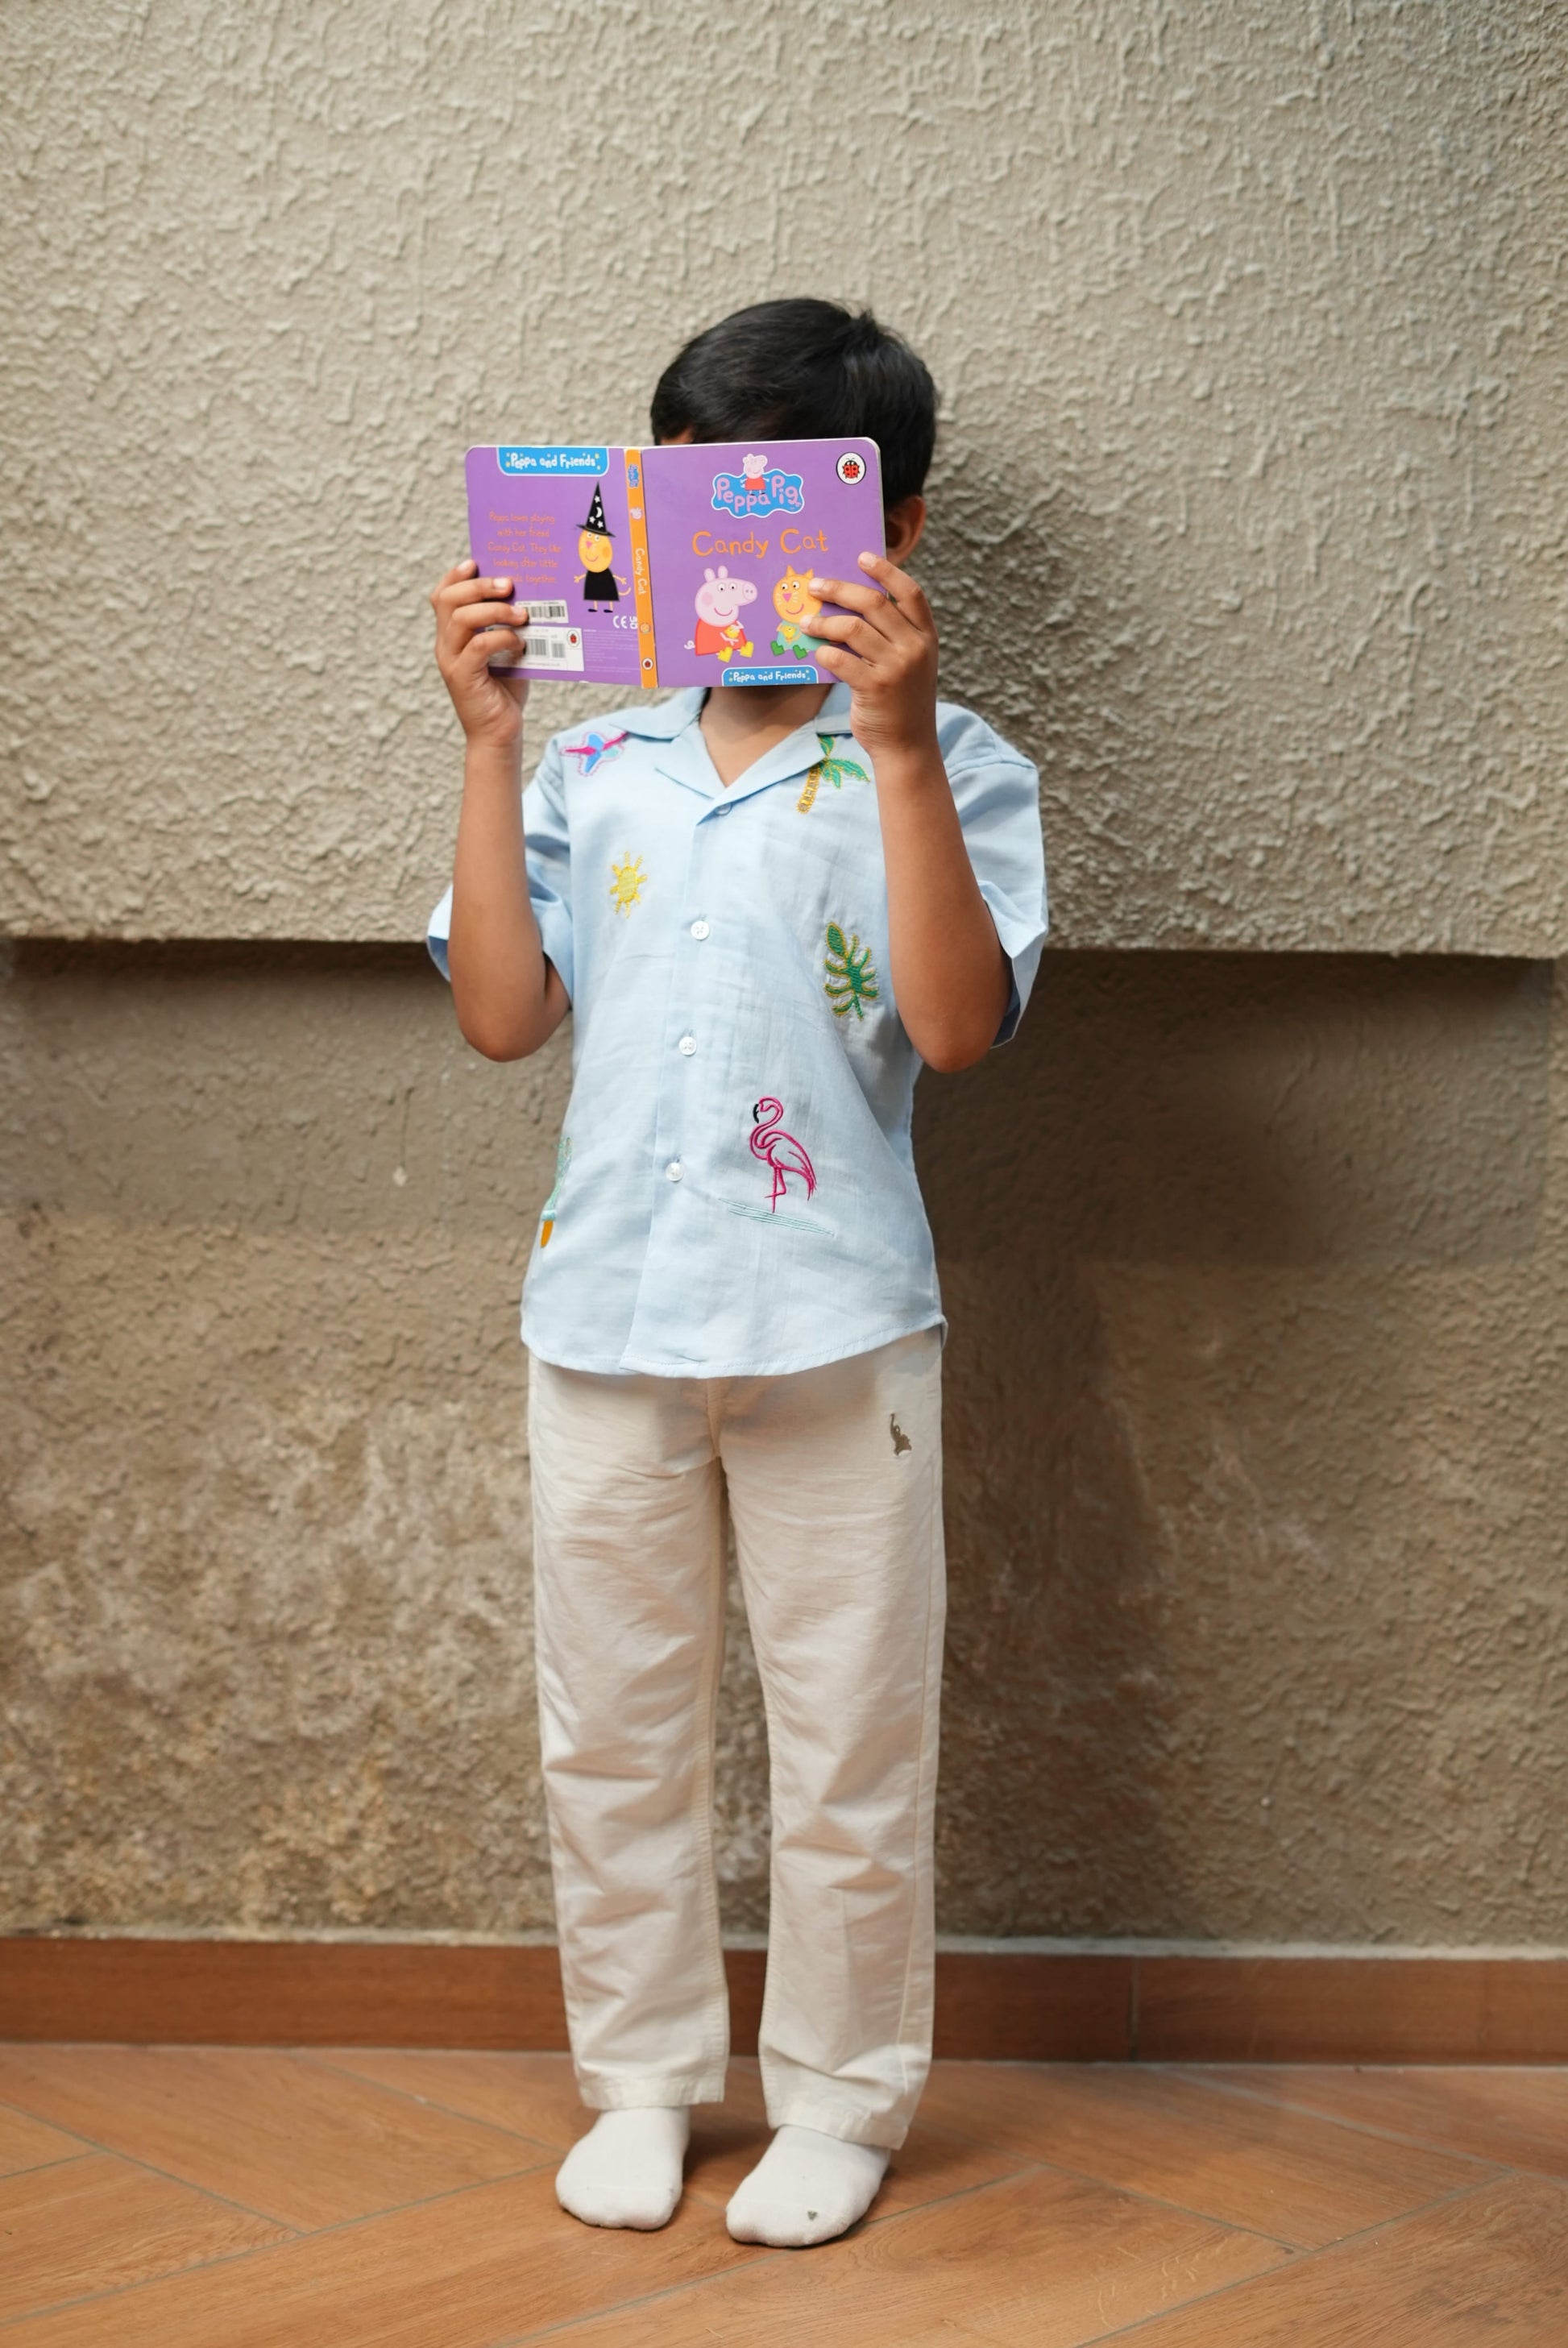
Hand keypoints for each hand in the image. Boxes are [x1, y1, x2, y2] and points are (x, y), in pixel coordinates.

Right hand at [429, 558, 530, 748]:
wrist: (500, 734)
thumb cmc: (506, 691)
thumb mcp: (508, 651)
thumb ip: (508, 626)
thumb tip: (529, 597)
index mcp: (452, 635)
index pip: (442, 596)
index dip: (455, 576)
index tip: (476, 563)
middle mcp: (445, 645)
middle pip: (448, 600)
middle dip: (479, 586)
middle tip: (508, 584)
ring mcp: (451, 661)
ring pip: (461, 618)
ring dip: (493, 610)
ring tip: (520, 614)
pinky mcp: (462, 678)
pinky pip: (478, 646)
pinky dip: (501, 638)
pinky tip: (520, 642)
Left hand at [805, 552, 938, 759]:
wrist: (907, 746)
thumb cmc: (901, 701)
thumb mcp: (911, 664)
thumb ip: (893, 636)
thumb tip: (848, 604)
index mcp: (926, 637)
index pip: (910, 592)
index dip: (886, 571)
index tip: (862, 557)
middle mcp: (914, 648)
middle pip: (873, 603)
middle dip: (840, 589)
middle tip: (816, 585)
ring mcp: (896, 668)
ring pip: (852, 628)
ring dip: (824, 622)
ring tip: (807, 622)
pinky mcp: (874, 688)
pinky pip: (840, 660)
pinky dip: (823, 653)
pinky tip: (815, 652)